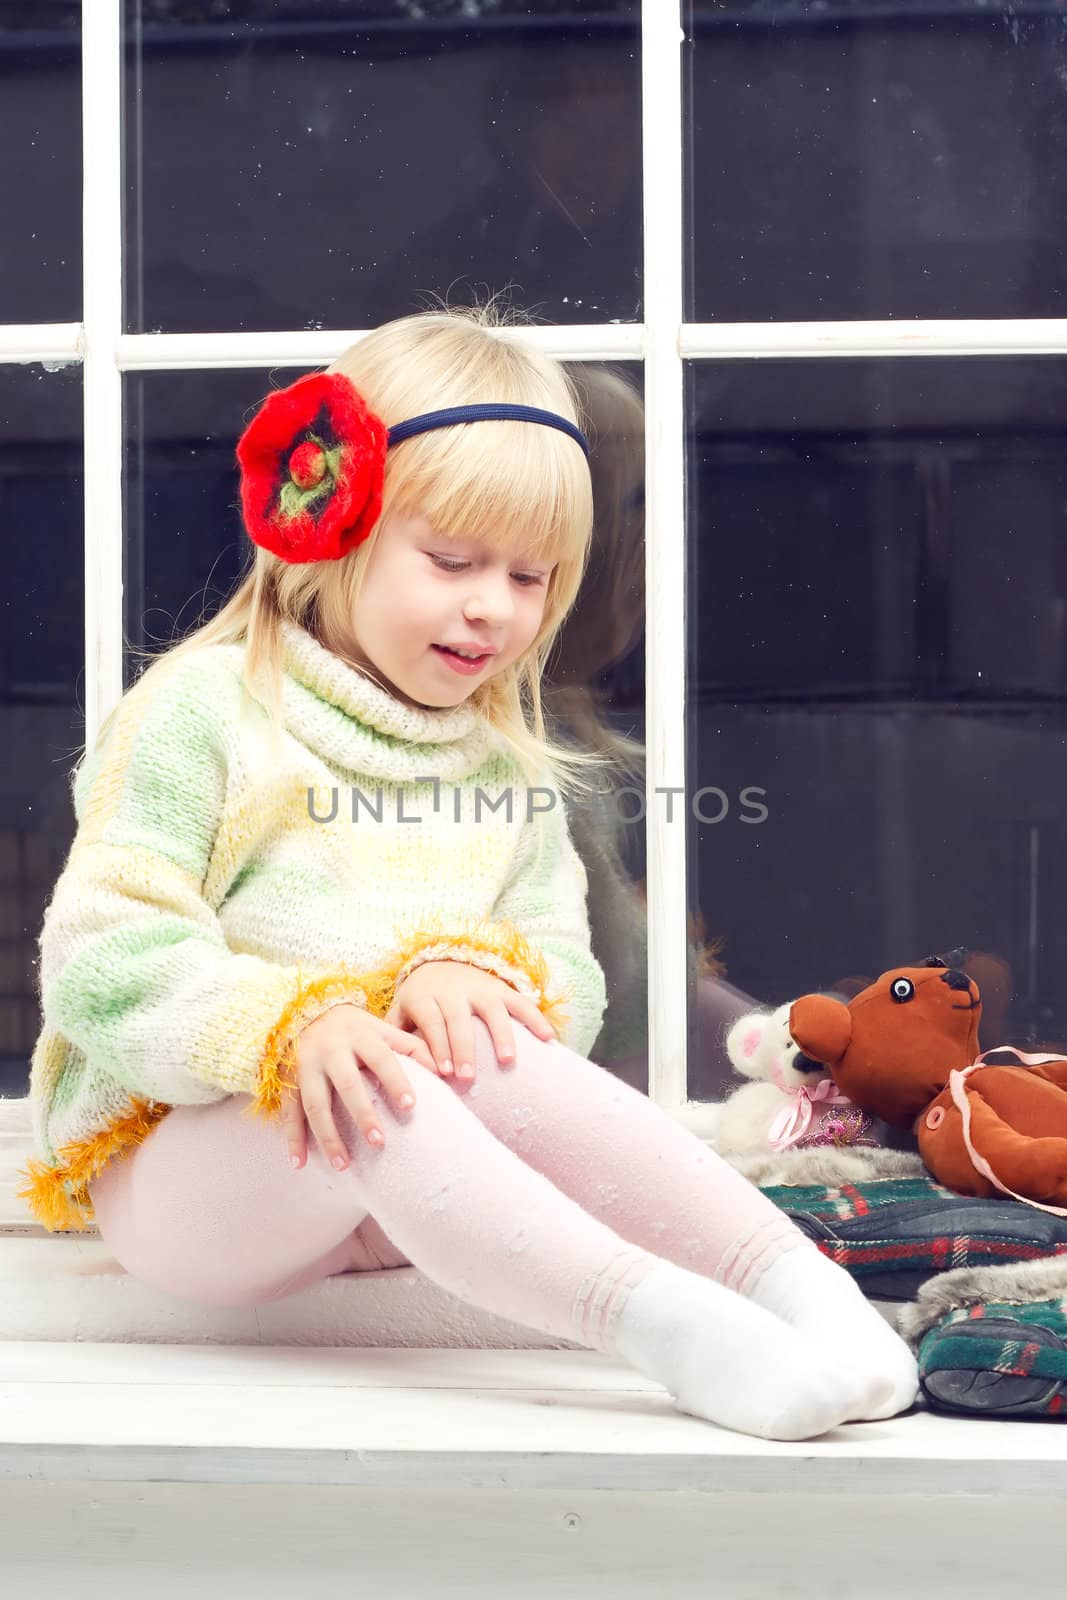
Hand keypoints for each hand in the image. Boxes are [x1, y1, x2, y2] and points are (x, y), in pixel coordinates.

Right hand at [283, 1003, 436, 1170]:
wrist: (304, 1012)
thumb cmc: (355, 1028)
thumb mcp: (382, 1029)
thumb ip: (412, 1047)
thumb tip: (446, 1071)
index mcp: (360, 1034)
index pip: (381, 1058)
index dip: (396, 1081)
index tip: (411, 1106)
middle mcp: (331, 1049)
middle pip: (347, 1084)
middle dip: (362, 1114)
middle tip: (380, 1143)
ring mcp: (306, 1066)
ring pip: (315, 1104)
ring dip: (328, 1136)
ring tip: (343, 1165)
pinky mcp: (288, 1081)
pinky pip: (290, 1113)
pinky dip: (293, 1140)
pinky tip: (300, 1164)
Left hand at [385, 960, 555, 1082]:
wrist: (439, 961)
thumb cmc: (419, 1000)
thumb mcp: (402, 1010)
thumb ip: (395, 1034)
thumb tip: (384, 1066)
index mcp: (424, 995)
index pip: (431, 1020)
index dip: (438, 1044)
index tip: (444, 1072)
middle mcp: (452, 989)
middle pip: (459, 1018)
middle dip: (464, 1048)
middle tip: (468, 1076)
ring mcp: (480, 987)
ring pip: (492, 1010)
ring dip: (500, 1035)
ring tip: (506, 1061)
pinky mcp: (501, 988)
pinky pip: (521, 1002)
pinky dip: (535, 1020)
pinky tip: (548, 1039)